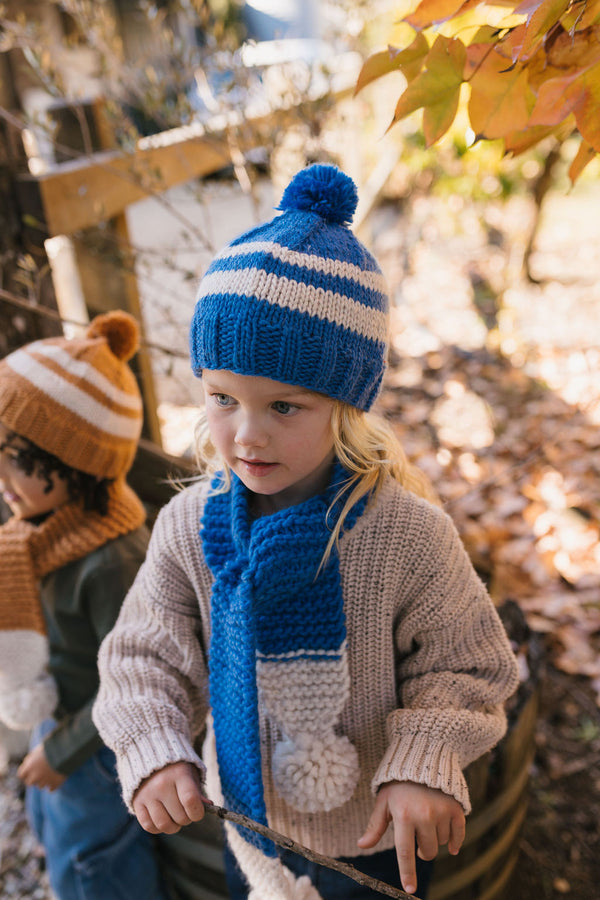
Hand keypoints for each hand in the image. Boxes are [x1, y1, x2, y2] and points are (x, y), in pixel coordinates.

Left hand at [18, 743, 65, 790]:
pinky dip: (53, 784)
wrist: (67, 750)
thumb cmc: (52, 746)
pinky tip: (57, 777)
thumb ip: (32, 758)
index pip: (21, 775)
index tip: (30, 769)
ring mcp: (45, 781)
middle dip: (34, 778)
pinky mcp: (55, 785)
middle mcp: (35, 776)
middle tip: (41, 772)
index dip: (26, 772)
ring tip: (52, 771)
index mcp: (29, 766)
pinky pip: (51, 789)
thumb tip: (28, 763)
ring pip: (40, 786)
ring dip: (44, 780)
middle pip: (30, 782)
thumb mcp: (39, 750)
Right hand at [133, 761, 210, 834]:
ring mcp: (147, 794)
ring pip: (163, 824)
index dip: (197, 813)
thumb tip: (208, 805)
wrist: (149, 755)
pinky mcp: (137, 801)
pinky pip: (148, 826)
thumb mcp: (190, 773)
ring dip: (173, 827)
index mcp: (179, 774)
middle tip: (186, 812)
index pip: (190, 801)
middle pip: (179, 817)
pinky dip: (158, 828)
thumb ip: (198, 791)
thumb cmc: (176, 768)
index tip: (198, 812)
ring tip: (175, 818)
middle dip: (186, 819)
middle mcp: (161, 784)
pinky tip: (163, 819)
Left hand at [357, 780, 465, 895]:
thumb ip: (375, 826)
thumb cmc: (399, 784)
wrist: (423, 758)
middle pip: (427, 851)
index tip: (410, 889)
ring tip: (428, 821)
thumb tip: (361, 844)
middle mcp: (424, 815)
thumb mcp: (384, 802)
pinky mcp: (456, 808)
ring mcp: (442, 812)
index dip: (407, 872)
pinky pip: (458, 836)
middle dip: (422, 850)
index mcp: (403, 815)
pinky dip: (455, 841)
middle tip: (416, 836)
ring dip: (435, 839)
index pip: (404, 852)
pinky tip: (451, 843)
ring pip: (442, 844)